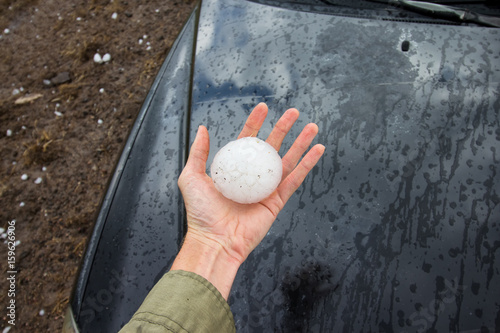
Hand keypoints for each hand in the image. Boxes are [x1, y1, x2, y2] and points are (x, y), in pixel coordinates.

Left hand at [171, 103, 324, 298]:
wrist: (214, 240)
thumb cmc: (200, 212)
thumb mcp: (192, 177)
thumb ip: (198, 153)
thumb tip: (203, 128)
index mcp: (233, 169)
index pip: (247, 140)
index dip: (256, 123)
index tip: (263, 107)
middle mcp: (251, 176)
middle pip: (271, 147)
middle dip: (283, 128)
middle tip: (294, 111)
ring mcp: (266, 189)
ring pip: (287, 161)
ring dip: (301, 143)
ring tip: (312, 126)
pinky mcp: (277, 202)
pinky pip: (295, 180)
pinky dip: (307, 165)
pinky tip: (317, 150)